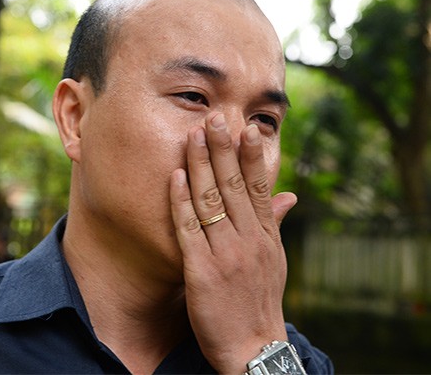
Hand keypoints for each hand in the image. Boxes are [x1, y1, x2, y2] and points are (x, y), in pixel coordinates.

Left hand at [169, 112, 296, 373]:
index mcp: (266, 236)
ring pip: (211, 200)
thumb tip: (290, 195)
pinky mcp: (201, 270)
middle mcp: (248, 240)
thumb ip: (275, 224)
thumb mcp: (275, 261)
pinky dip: (181, 200)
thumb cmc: (259, 300)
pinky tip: (175, 177)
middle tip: (214, 118)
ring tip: (193, 135)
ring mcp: (225, 254)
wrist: (253, 347)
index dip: (253, 156)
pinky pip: (189, 228)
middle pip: (235, 186)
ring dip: (201, 165)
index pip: (261, 188)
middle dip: (223, 150)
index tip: (247, 127)